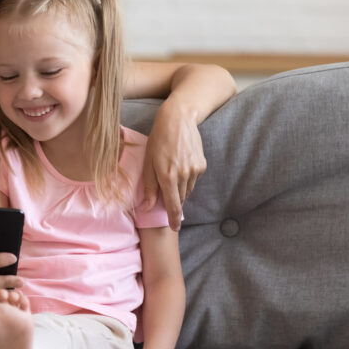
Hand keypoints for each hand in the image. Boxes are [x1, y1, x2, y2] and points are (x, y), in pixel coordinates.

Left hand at [142, 98, 206, 230]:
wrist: (178, 120)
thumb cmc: (158, 140)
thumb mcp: (147, 162)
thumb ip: (148, 187)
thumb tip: (146, 207)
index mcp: (167, 177)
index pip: (172, 205)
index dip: (173, 219)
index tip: (174, 229)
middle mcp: (184, 176)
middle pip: (180, 199)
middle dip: (174, 203)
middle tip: (167, 199)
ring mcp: (195, 170)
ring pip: (188, 190)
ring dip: (180, 190)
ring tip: (171, 176)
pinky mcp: (202, 165)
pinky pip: (194, 180)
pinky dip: (187, 179)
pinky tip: (180, 167)